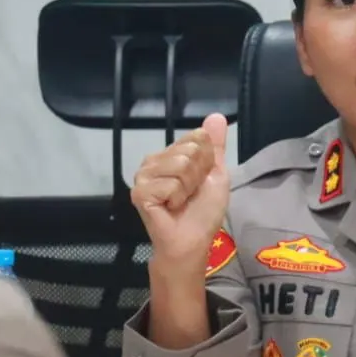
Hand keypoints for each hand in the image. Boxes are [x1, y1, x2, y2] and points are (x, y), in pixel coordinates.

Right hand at [131, 113, 230, 268]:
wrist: (191, 241)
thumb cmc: (203, 211)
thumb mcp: (216, 174)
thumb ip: (215, 146)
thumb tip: (217, 116)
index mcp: (171, 154)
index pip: (196, 137)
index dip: (206, 161)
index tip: (202, 180)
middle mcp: (153, 160)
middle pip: (189, 150)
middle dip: (198, 175)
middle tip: (190, 194)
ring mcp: (143, 175)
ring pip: (180, 165)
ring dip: (188, 187)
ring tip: (180, 201)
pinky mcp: (139, 191)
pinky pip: (169, 184)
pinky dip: (177, 198)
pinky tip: (170, 208)